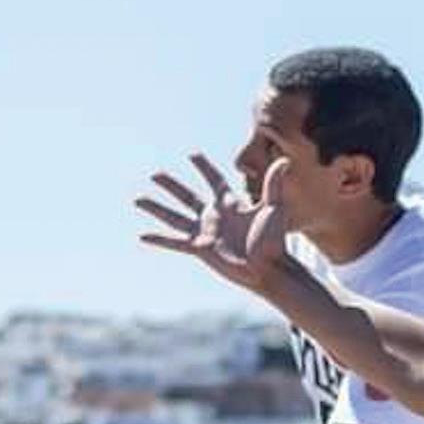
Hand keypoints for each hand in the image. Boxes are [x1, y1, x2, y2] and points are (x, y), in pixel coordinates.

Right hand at [136, 155, 290, 291]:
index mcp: (230, 204)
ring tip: (138, 199)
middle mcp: (214, 216)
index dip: (203, 167)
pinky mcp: (200, 249)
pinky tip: (142, 235)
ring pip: (174, 216)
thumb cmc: (273, 241)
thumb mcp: (274, 208)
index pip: (213, 180)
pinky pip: (175, 242)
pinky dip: (159, 239)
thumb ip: (274, 184)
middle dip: (171, 185)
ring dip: (157, 208)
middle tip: (155, 174)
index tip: (192, 155)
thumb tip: (284, 161)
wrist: (268, 269)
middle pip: (187, 196)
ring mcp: (205, 232)